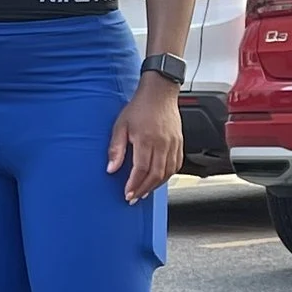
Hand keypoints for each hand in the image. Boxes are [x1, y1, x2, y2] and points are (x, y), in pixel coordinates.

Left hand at [108, 76, 183, 205]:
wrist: (160, 93)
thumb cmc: (139, 107)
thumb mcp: (120, 125)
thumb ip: (116, 149)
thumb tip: (111, 168)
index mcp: (147, 139)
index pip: (141, 170)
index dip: (134, 185)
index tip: (127, 194)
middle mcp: (162, 144)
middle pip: (155, 175)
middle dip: (144, 189)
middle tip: (134, 198)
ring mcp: (173, 144)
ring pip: (167, 173)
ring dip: (155, 185)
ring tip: (144, 192)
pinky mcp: (180, 143)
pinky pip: (176, 165)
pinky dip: (167, 176)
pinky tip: (158, 180)